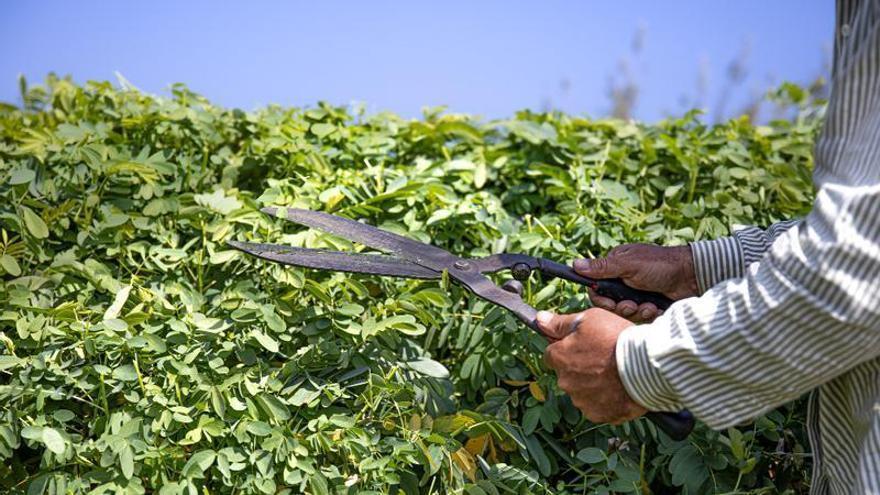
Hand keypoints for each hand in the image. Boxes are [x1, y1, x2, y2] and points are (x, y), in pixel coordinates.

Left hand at [539, 308, 645, 424]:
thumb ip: (561, 323)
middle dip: (580, 368)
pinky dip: (605, 400)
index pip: (551, 354)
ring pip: (581, 392)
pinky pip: (597, 407)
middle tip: (603, 358)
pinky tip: (619, 388)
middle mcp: (565, 382)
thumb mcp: (588, 319)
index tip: (582, 346)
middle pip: (567, 374)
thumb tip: (540, 320)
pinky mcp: (598, 415)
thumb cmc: (617, 338)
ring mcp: (581, 401)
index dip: (566, 349)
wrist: (647, 365)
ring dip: (592, 385)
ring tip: (614, 373)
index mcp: (559, 358)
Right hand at [575, 244, 697, 321]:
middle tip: (633, 304)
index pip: (596, 288)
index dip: (601, 298)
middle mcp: (623, 282)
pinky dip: (648, 314)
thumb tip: (574, 265)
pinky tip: (657, 307)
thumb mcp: (629, 265)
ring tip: (650, 305)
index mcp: (615, 268)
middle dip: (621, 307)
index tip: (610, 301)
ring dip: (637, 311)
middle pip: (609, 304)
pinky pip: (639, 317)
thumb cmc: (660, 265)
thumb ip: (602, 268)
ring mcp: (636, 294)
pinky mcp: (648, 306)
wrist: (692, 278)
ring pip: (624, 313)